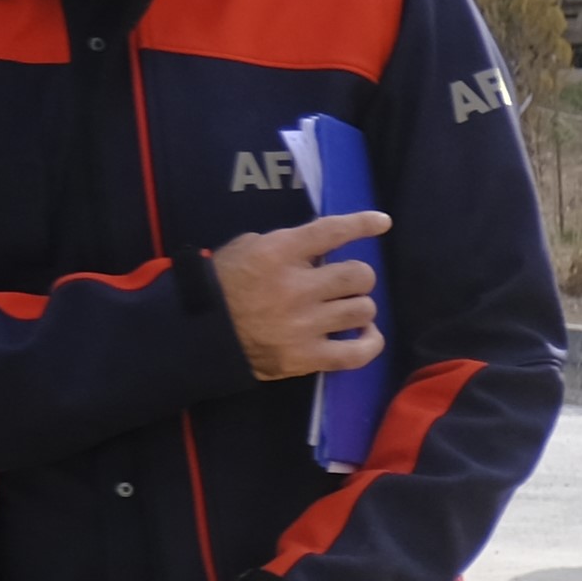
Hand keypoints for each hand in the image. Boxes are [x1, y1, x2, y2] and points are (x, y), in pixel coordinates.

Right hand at [213, 206, 387, 378]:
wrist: (199, 332)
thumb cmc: (223, 284)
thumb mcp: (248, 248)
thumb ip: (287, 245)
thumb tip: (324, 249)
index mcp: (278, 254)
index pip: (331, 232)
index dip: (362, 224)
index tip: (382, 222)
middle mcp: (296, 288)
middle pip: (359, 276)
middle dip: (357, 276)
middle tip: (344, 283)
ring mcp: (304, 325)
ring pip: (363, 310)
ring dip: (359, 307)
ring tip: (347, 309)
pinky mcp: (307, 357)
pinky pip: (358, 353)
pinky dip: (370, 342)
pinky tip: (364, 334)